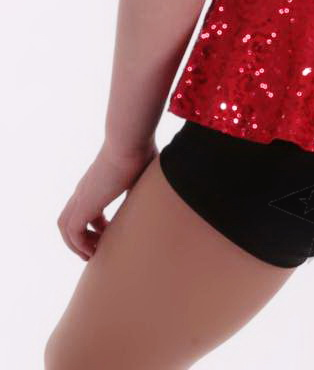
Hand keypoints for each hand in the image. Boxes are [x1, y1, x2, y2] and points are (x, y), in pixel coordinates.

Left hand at [56, 136, 157, 260]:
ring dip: (76, 244)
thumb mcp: (143, 172)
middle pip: (69, 217)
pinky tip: (97, 247)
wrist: (130, 140)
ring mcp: (82, 195)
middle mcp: (85, 189)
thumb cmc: (141, 150)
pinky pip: (72, 231)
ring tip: (93, 254)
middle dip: (80, 237)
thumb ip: (145, 183)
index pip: (87, 206)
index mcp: (97, 181)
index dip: (96, 223)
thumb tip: (166, 186)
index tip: (110, 232)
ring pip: (65, 226)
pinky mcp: (84, 203)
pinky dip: (79, 244)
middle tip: (97, 249)